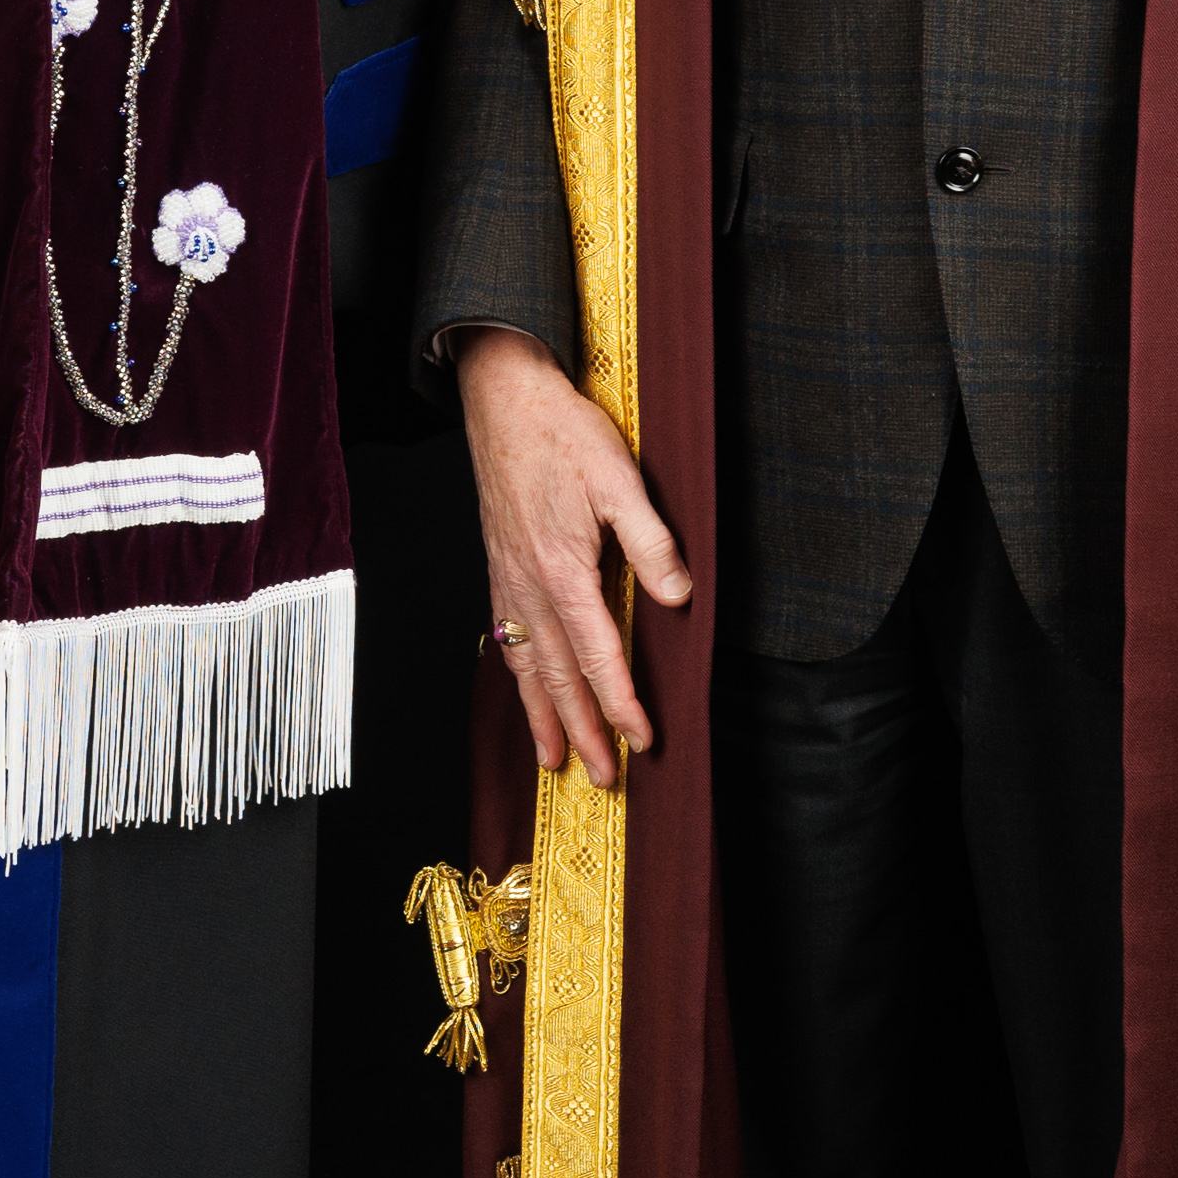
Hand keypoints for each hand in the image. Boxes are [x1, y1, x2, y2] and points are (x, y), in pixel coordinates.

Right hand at [458, 326, 693, 785]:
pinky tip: (524, 690)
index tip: (643, 741)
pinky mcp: (499, 567)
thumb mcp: (620, 478)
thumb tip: (679, 596)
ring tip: (555, 760)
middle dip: (583, 731)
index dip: (622, 704)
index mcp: (563, 569)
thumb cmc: (560, 431)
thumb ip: (651, 542)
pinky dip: (517, 676)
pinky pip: (506, 638)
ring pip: (527, 665)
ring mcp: (508, 579)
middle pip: (559, 676)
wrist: (501, 398)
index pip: (599, 655)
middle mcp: (529, 585)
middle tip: (604, 778)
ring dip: (543, 716)